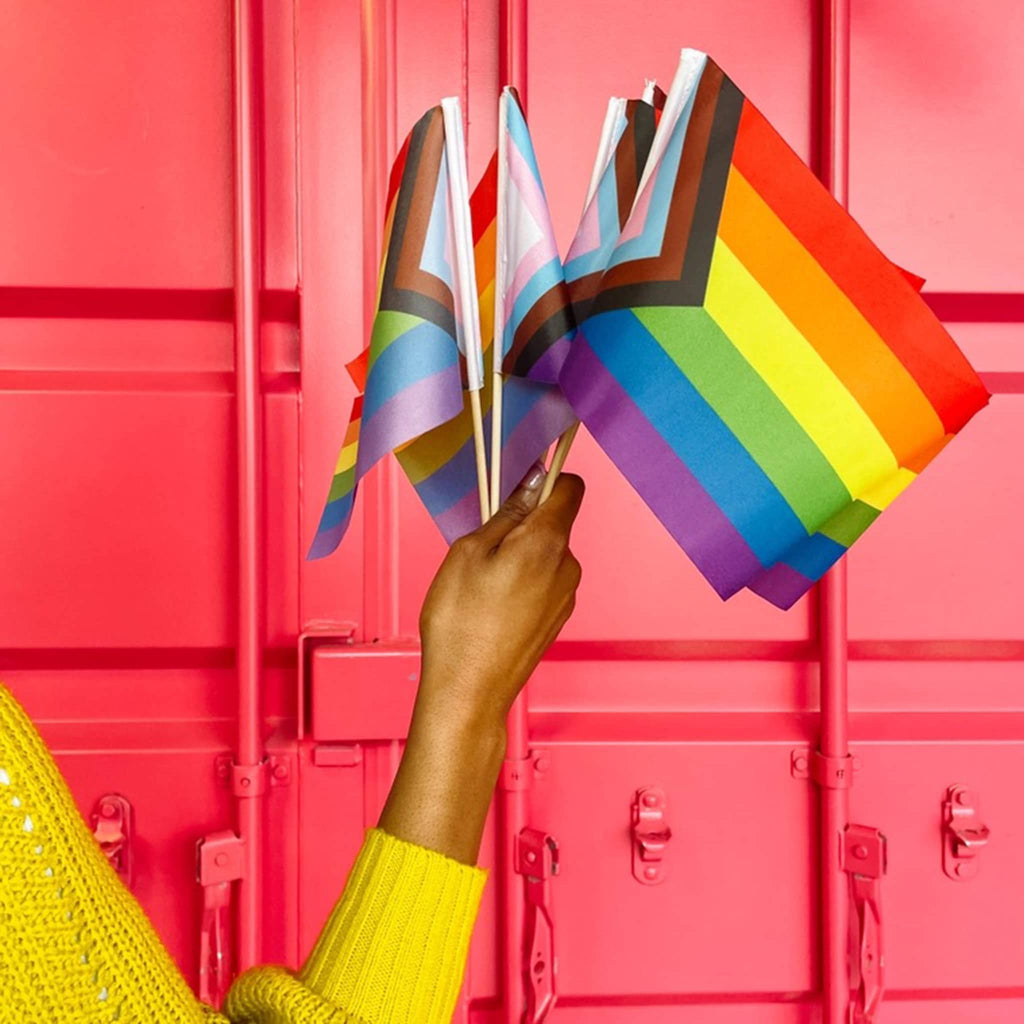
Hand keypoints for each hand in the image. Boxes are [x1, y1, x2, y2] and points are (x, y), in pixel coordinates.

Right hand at [418, 468, 584, 724]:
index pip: (570, 487)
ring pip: (546, 554)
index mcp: (548, 542)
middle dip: (522, 522)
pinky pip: (543, 582)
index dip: (546, 478)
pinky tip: (491, 604)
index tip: (517, 485)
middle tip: (481, 545)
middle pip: (555, 522)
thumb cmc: (461, 624)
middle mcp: (567, 567)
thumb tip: (532, 481)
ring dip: (520, 555)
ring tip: (481, 583)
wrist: (468, 692)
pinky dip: (522, 582)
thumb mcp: (469, 551)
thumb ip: (507, 511)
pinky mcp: (556, 619)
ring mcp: (565, 596)